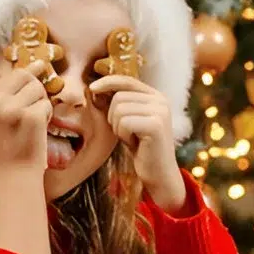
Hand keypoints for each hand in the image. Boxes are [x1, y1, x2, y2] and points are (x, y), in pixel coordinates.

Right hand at [0, 60, 52, 174]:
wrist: (15, 174)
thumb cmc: (10, 146)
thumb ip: (7, 93)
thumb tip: (34, 63)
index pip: (11, 75)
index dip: (28, 73)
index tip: (40, 69)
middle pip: (25, 76)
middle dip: (36, 89)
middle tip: (34, 109)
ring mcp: (12, 109)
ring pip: (38, 89)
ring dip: (41, 104)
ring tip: (33, 122)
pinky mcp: (30, 116)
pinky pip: (46, 104)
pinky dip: (47, 116)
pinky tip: (38, 129)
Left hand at [90, 75, 186, 213]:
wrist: (159, 173)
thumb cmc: (141, 147)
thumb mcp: (129, 120)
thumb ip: (118, 103)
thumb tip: (93, 88)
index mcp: (156, 96)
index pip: (127, 80)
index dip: (108, 82)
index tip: (92, 89)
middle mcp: (161, 100)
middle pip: (119, 97)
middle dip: (113, 117)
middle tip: (126, 132)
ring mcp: (160, 112)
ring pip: (119, 109)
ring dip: (118, 127)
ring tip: (132, 138)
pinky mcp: (156, 125)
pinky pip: (124, 122)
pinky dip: (123, 135)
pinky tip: (135, 144)